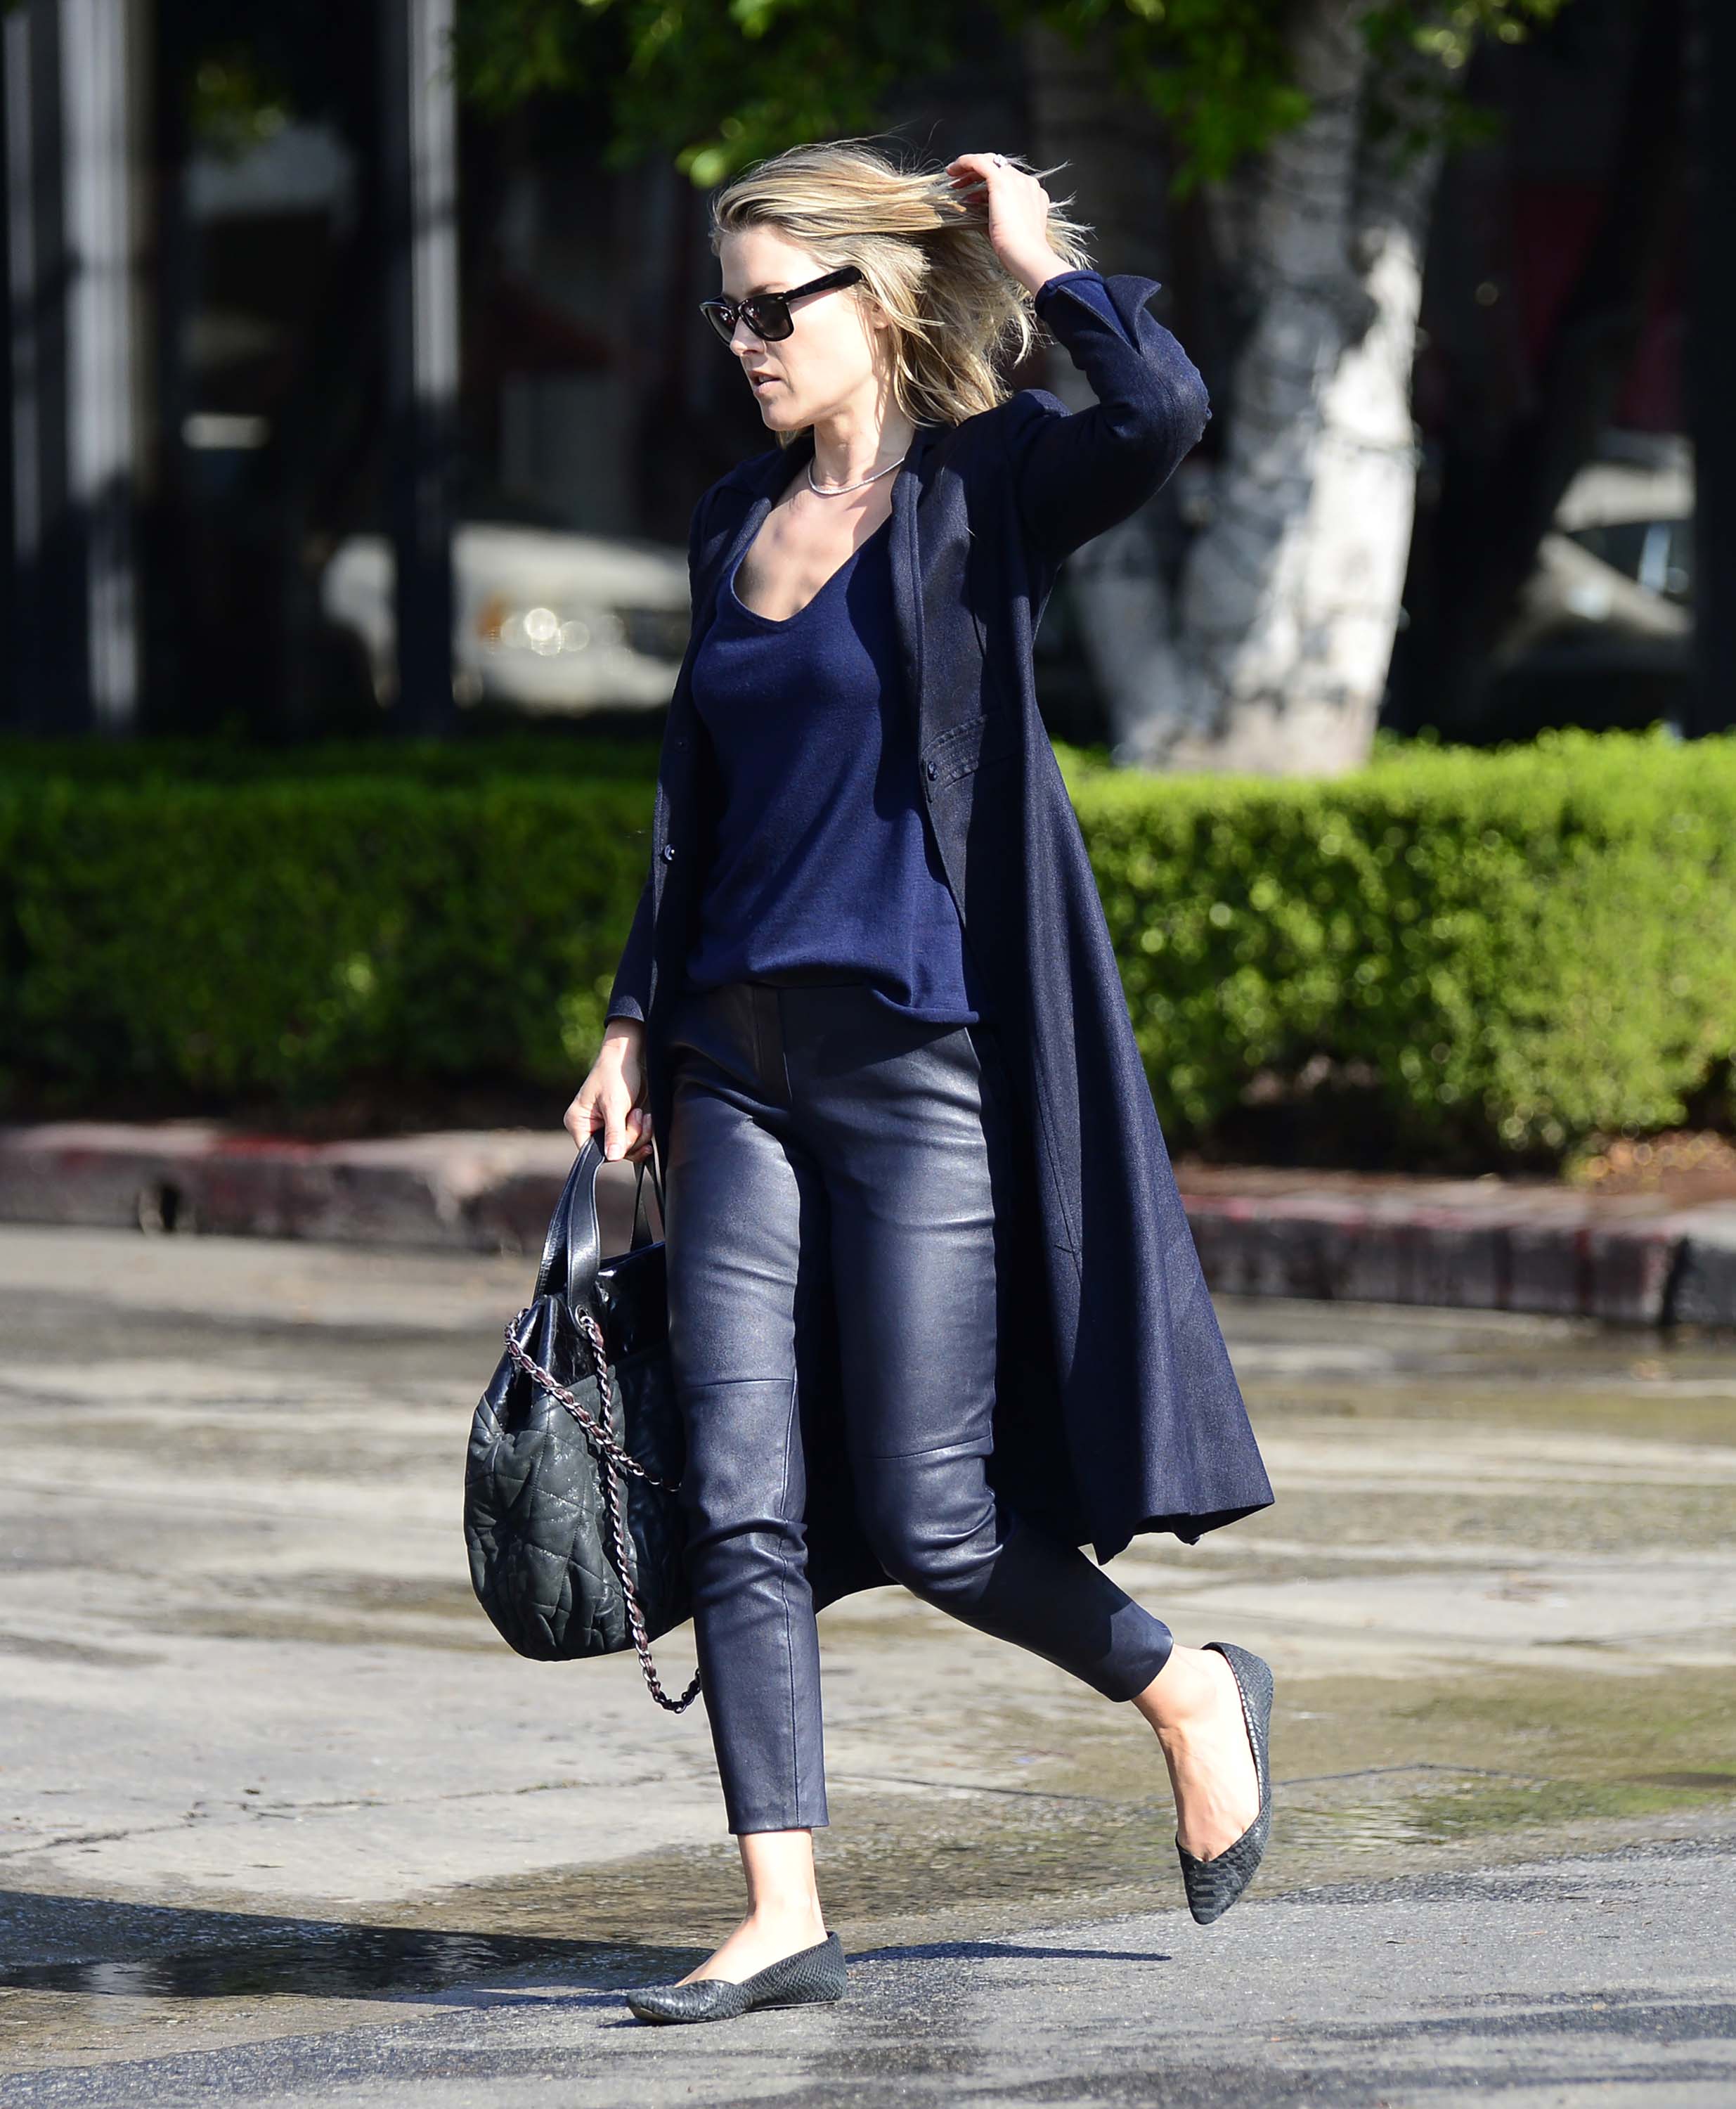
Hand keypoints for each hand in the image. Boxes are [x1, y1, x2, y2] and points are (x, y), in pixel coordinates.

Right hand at [565, 1019, 653, 1162]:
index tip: (627, 1135)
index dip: (613, 1149)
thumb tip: (612, 1158)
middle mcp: (588, 1127)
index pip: (592, 1152)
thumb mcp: (615, 1105)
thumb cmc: (616, 1075)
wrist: (629, 1056)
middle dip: (630, 1137)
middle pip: (611, 1151)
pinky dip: (641, 1131)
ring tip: (640, 1113)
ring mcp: (604, 1126)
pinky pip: (631, 1140)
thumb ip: (614, 1133)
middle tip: (636, 1114)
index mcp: (578, 1123)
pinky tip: (645, 1118)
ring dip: (639, 1133)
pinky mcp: (618, 1124)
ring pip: (624, 1148)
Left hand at [944, 153, 1070, 296]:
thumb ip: (995, 218)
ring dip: (969, 170)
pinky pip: (979, 162)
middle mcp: (1026, 183)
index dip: (987, 185)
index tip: (972, 194)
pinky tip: (953, 169)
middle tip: (959, 184)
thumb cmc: (1017, 253)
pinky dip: (965, 162)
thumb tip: (974, 214)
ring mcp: (1016, 180)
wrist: (1026, 255)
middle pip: (999, 169)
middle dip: (977, 175)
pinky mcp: (1002, 181)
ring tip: (953, 181)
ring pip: (990, 163)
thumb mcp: (1006, 231)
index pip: (1008, 180)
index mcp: (1033, 195)